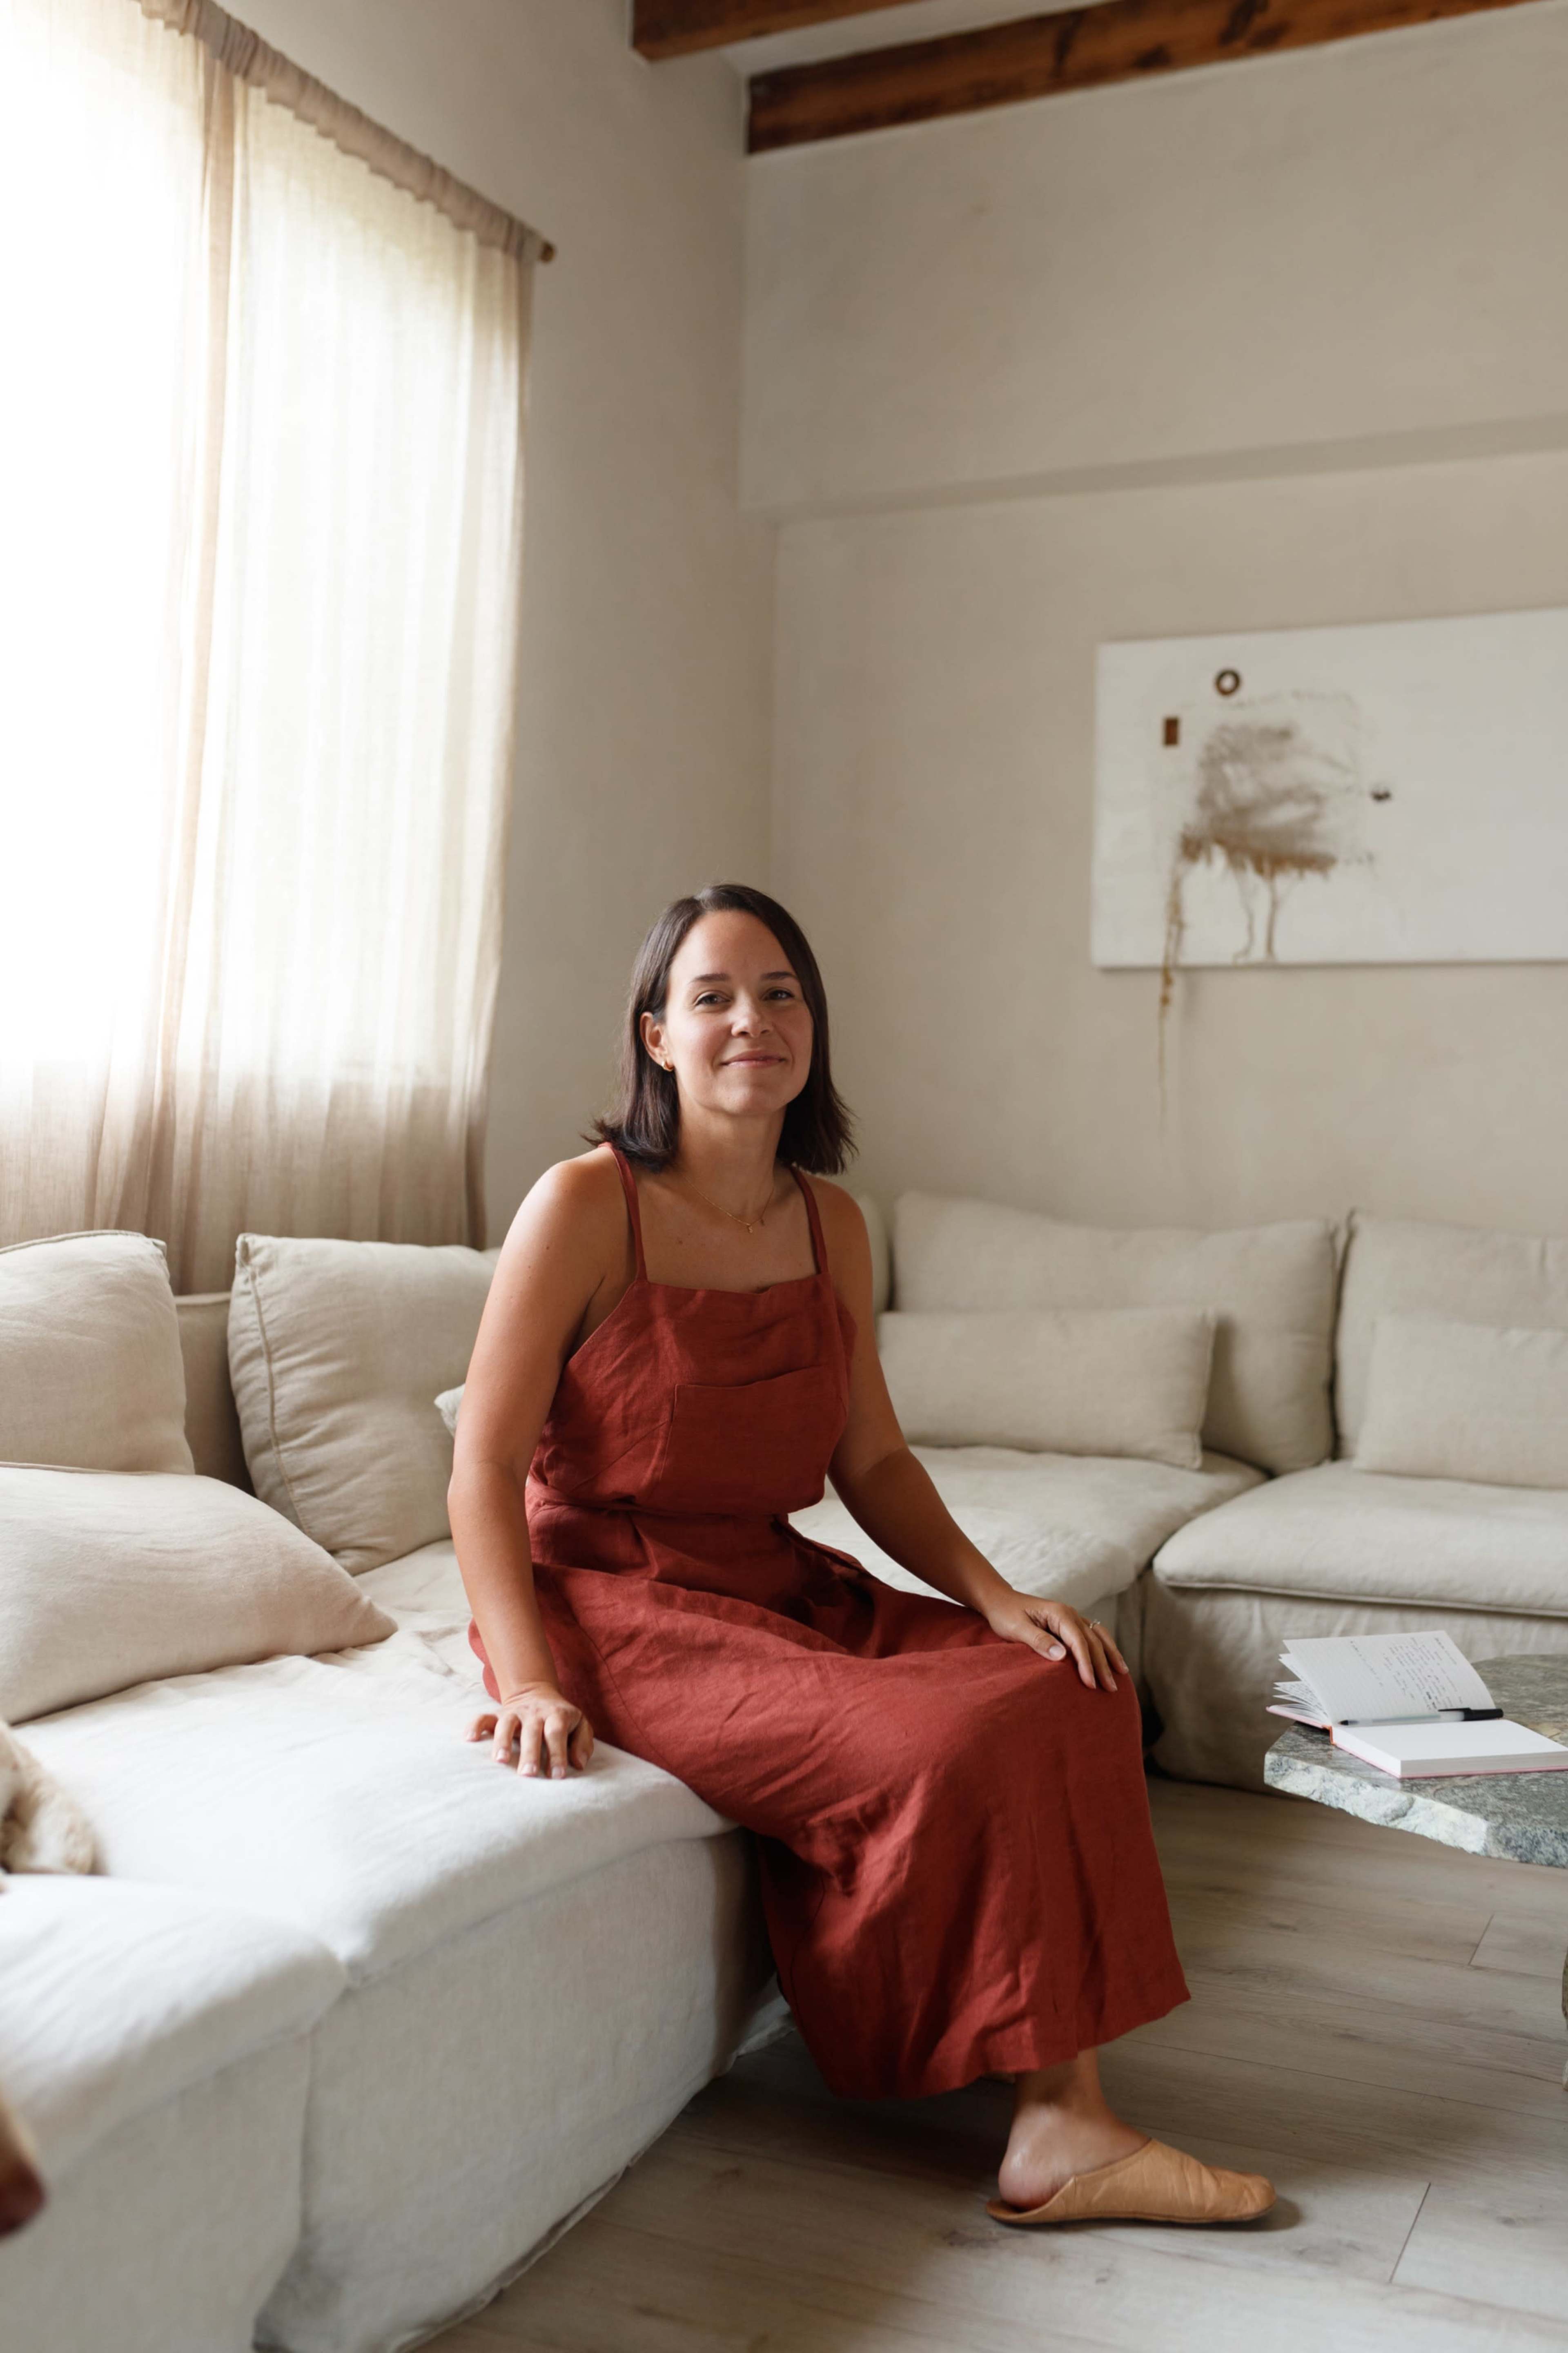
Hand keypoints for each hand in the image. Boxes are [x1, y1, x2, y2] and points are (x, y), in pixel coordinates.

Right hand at [467, 1682, 594, 1776]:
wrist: (538, 1693)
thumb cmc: (562, 1719)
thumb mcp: (581, 1725)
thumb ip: (583, 1743)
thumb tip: (579, 1764)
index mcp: (557, 1715)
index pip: (556, 1733)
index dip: (557, 1754)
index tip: (557, 1777)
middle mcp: (535, 1712)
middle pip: (532, 1731)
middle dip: (530, 1753)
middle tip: (528, 1775)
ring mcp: (515, 1712)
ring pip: (506, 1724)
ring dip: (502, 1741)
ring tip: (499, 1761)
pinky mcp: (498, 1714)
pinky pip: (484, 1718)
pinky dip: (475, 1726)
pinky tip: (469, 1739)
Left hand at [982, 1591, 1126, 1691]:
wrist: (1000, 1600)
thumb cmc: (1005, 1614)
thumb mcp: (1017, 1628)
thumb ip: (1038, 1640)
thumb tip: (1061, 1656)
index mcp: (1059, 1613)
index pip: (1079, 1642)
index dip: (1087, 1664)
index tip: (1091, 1684)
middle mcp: (1070, 1613)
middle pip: (1093, 1641)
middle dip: (1103, 1665)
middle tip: (1110, 1689)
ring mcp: (1072, 1617)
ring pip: (1098, 1636)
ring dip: (1110, 1654)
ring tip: (1122, 1674)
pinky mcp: (1069, 1623)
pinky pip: (1093, 1635)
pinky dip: (1104, 1647)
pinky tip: (1111, 1659)